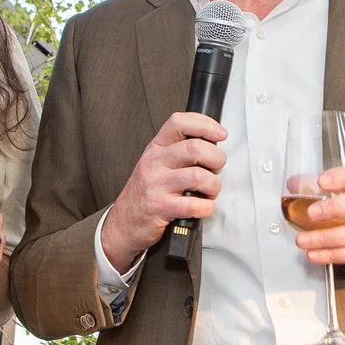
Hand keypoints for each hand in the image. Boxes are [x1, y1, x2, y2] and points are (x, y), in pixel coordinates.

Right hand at [99, 113, 226, 270]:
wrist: (123, 222)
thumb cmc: (147, 192)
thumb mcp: (157, 164)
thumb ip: (180, 151)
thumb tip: (213, 145)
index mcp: (156, 147)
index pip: (180, 122)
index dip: (205, 124)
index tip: (220, 134)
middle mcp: (155, 162)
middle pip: (195, 148)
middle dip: (217, 159)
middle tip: (215, 170)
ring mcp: (156, 185)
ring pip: (199, 176)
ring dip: (214, 185)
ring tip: (209, 192)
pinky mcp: (160, 207)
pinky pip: (194, 205)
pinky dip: (207, 207)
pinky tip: (203, 208)